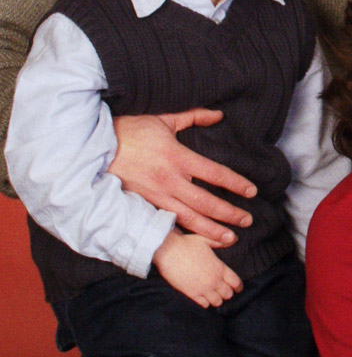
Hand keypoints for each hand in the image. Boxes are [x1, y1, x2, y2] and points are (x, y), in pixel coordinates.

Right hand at [110, 109, 256, 243]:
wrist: (95, 149)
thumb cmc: (130, 131)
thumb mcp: (163, 120)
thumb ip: (193, 117)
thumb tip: (218, 115)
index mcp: (177, 157)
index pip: (215, 173)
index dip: (235, 183)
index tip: (251, 192)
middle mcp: (170, 179)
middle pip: (206, 202)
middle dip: (229, 214)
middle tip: (247, 221)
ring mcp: (156, 195)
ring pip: (190, 218)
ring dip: (212, 230)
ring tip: (230, 238)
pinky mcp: (144, 205)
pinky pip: (169, 223)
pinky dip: (186, 233)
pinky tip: (199, 241)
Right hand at [153, 230, 242, 307]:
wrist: (168, 252)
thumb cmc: (186, 243)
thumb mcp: (206, 240)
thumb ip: (220, 241)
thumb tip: (234, 239)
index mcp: (220, 268)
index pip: (235, 282)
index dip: (238, 286)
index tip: (238, 288)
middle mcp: (214, 280)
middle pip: (228, 294)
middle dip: (228, 293)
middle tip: (225, 291)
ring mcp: (203, 289)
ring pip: (217, 302)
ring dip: (217, 299)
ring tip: (214, 296)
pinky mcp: (191, 294)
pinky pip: (203, 305)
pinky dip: (205, 303)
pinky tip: (203, 299)